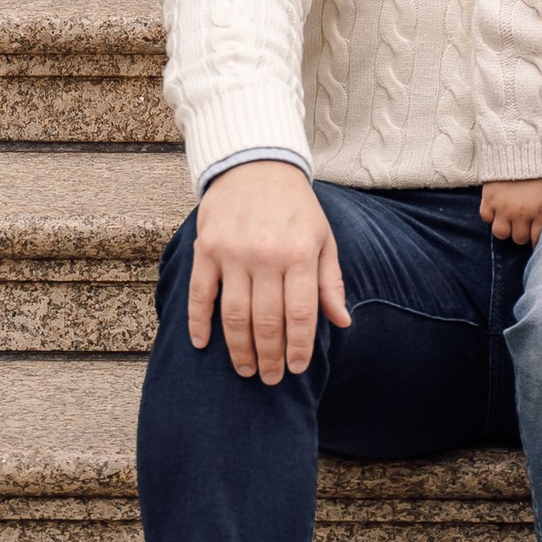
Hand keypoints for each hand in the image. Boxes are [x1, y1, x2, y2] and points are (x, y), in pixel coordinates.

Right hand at [187, 160, 351, 382]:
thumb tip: (342, 321)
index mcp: (300, 254)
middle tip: (271, 378)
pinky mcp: (206, 248)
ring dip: (239, 349)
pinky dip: (198, 322)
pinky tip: (202, 344)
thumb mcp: (323, 238)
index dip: (298, 347)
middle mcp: (266, 255)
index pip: (300, 315)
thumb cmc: (294, 206)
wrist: (255, 163)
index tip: (296, 368)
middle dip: (270, 357)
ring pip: (234, 315)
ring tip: (246, 369)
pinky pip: (200, 294)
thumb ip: (330, 281)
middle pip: (266, 321)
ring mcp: (233, 252)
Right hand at [480, 176, 541, 246]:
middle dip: (520, 234)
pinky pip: (486, 217)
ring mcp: (503, 207)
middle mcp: (521, 212)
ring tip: (507, 221)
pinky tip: (495, 209)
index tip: (532, 238)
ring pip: (500, 233)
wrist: (518, 148)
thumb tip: (539, 229)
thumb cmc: (537, 170)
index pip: (536, 238)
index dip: (534, 240)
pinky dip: (490, 215)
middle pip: (518, 238)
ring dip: (504, 229)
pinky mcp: (488, 199)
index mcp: (539, 210)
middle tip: (520, 227)